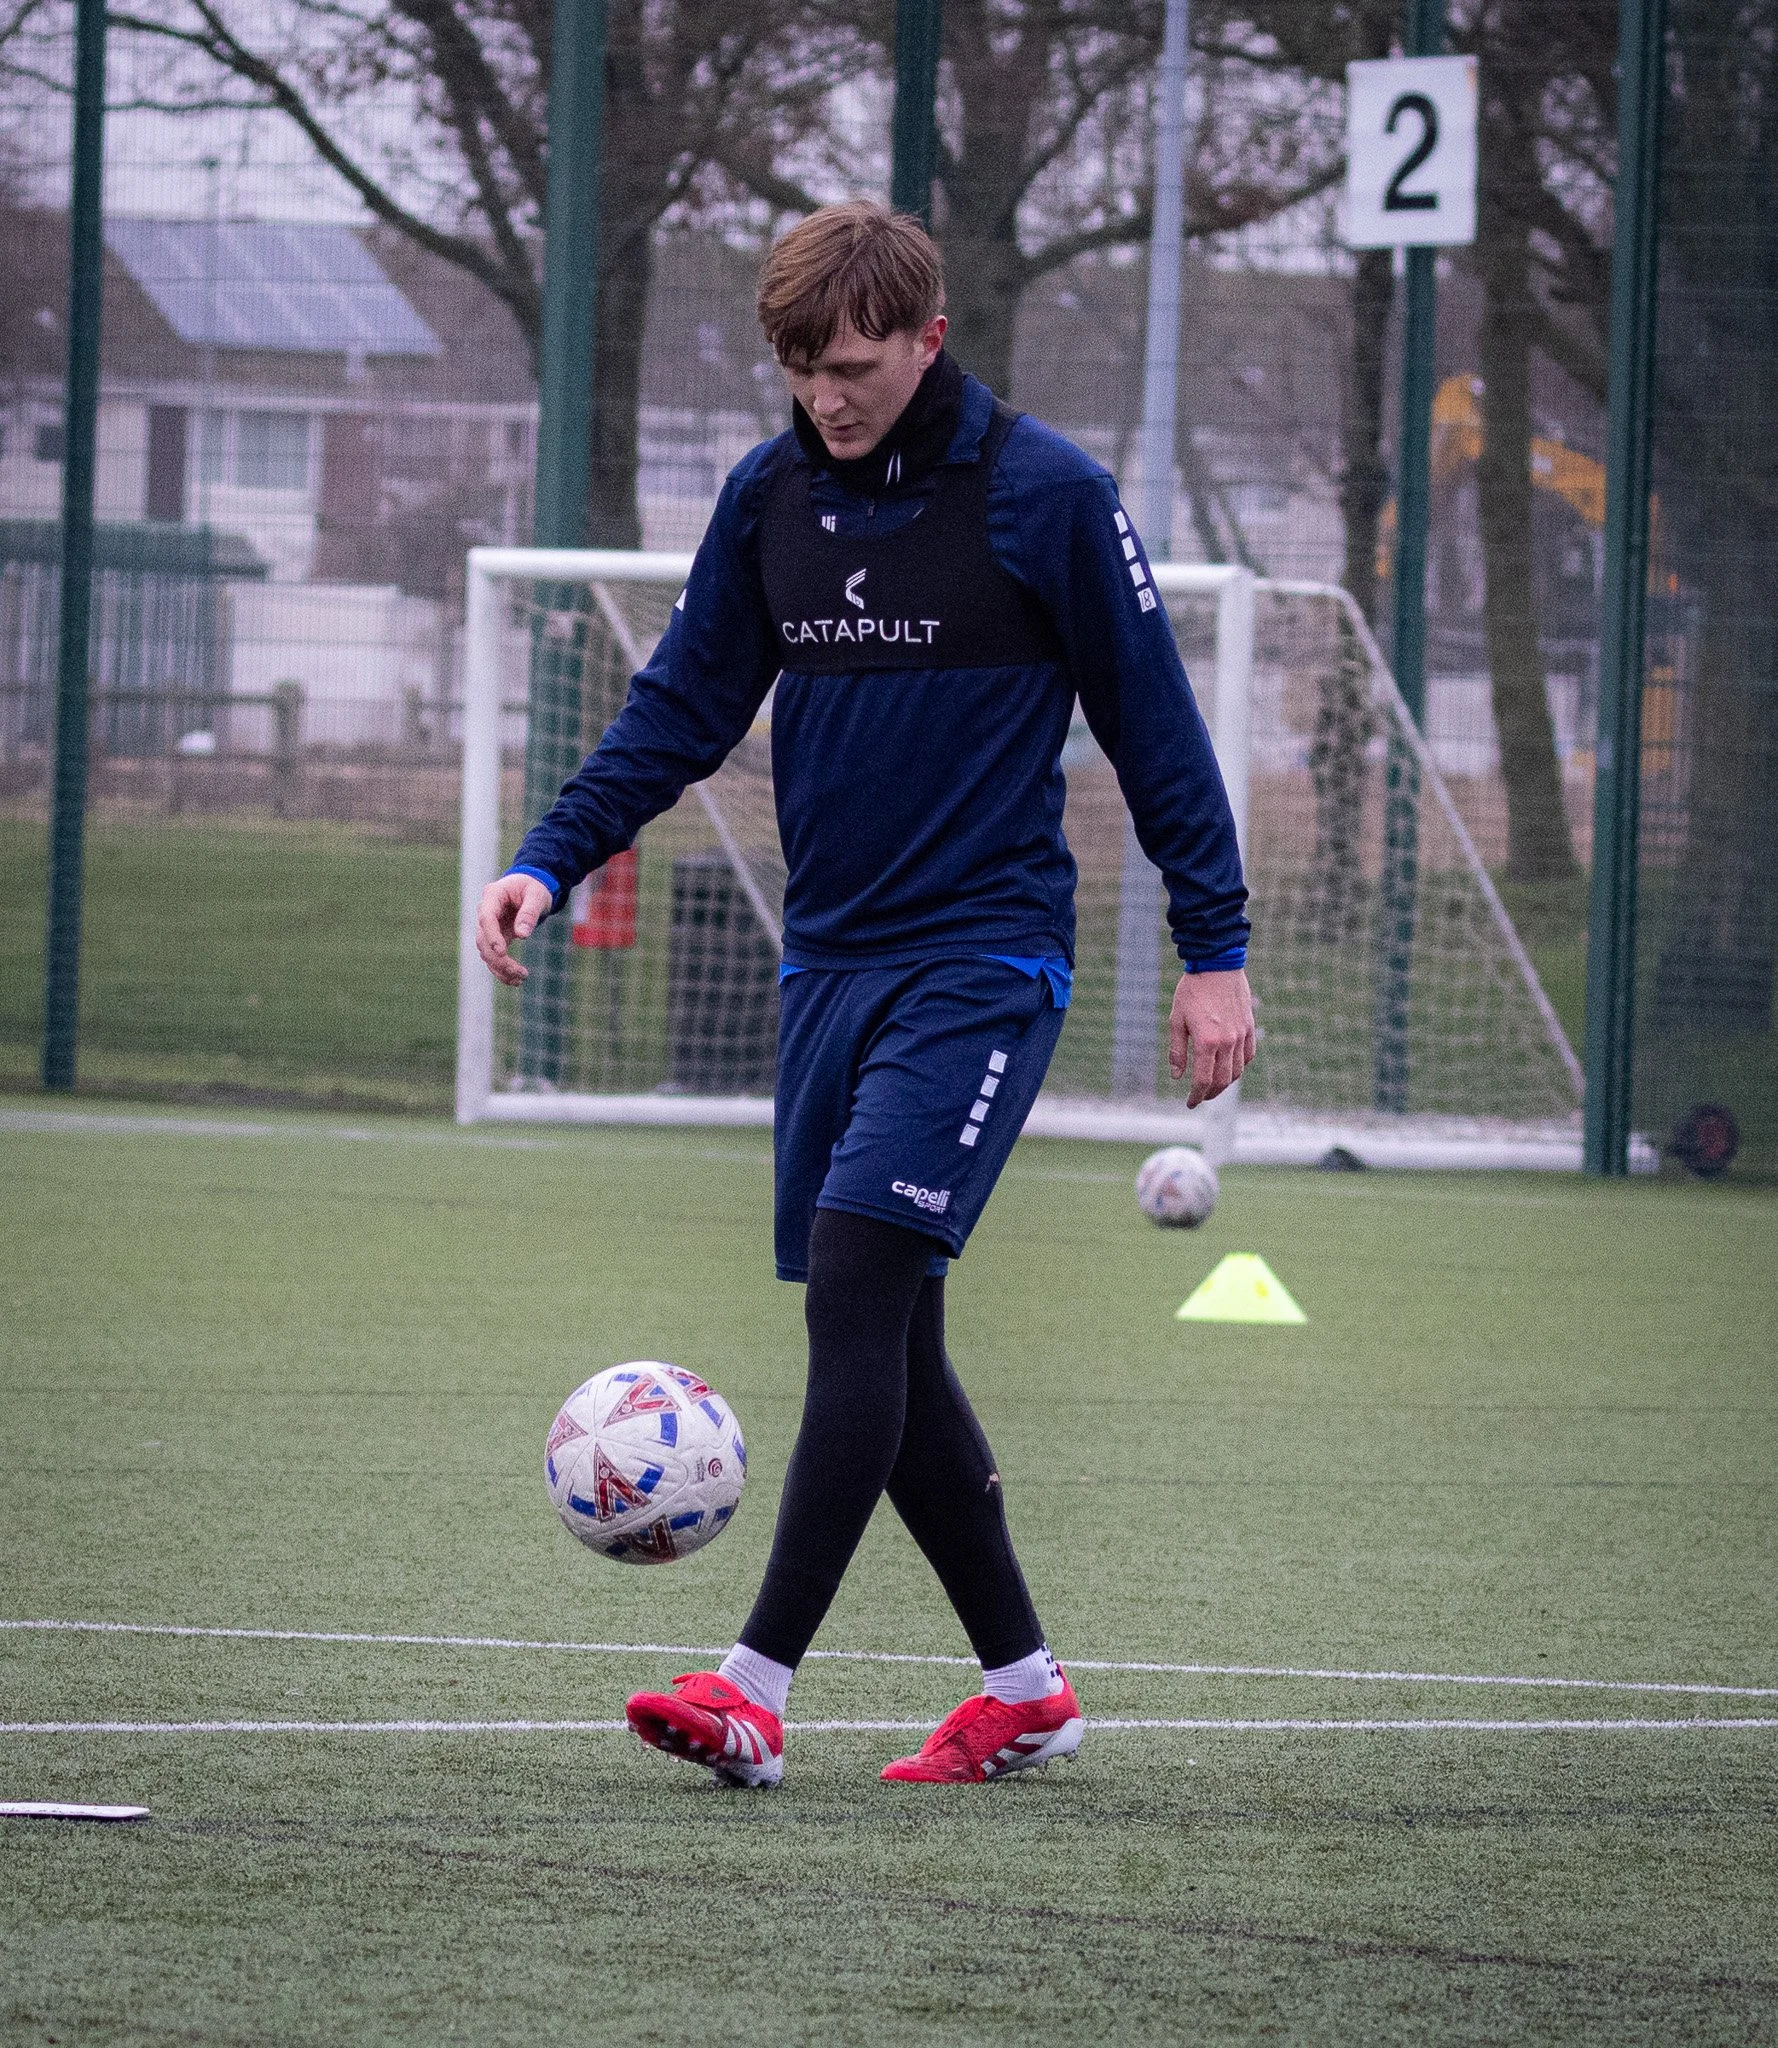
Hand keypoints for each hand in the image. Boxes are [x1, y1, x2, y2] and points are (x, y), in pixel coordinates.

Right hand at [476, 873, 554, 984]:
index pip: (486, 918)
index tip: (502, 952)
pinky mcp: (495, 937)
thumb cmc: (535, 887)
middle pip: (483, 939)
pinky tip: (515, 981)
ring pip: (485, 951)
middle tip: (520, 972)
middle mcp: (485, 911)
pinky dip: (501, 969)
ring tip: (521, 979)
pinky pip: (493, 956)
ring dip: (500, 968)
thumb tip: (522, 935)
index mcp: (493, 895)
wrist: (532, 887)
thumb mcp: (537, 895)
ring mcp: (489, 926)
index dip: (492, 936)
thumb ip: (529, 913)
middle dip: (498, 959)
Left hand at [1169, 968, 1255, 1107]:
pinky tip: (1230, 1068)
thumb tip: (1177, 1076)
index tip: (1190, 1103)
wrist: (1217, 965)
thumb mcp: (1176, 1020)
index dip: (1196, 1096)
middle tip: (1200, 1098)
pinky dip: (1239, 1067)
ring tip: (1213, 1086)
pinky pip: (1248, 1055)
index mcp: (1206, 1041)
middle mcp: (1227, 1042)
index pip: (1204, 1080)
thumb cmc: (1192, 991)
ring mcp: (1241, 1035)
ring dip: (1225, 1083)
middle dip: (1210, 1094)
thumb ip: (1177, 1050)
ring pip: (1237, 1071)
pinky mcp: (1248, 1026)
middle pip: (1222, 1080)